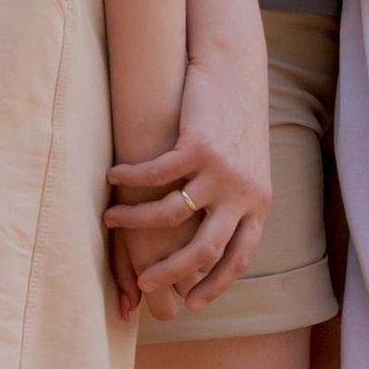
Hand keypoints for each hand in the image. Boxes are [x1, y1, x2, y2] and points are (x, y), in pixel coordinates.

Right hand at [104, 47, 271, 322]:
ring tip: (111, 220)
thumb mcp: (246, 163)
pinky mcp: (198, 145)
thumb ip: (234, 198)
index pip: (238, 256)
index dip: (215, 283)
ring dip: (135, 221)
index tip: (191, 302)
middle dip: (171, 271)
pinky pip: (156, 175)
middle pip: (204, 248)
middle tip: (146, 282)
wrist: (235, 66)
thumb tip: (208, 231)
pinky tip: (112, 178)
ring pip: (172, 214)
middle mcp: (243, 192)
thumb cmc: (234, 115)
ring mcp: (221, 170)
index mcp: (257, 202)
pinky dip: (130, 179)